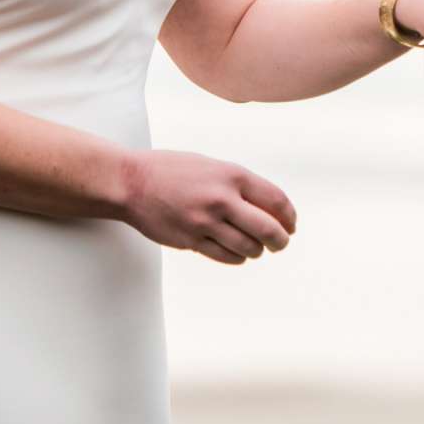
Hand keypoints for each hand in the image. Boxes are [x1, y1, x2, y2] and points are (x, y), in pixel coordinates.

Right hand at [124, 150, 296, 265]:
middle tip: (281, 243)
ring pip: (249, 248)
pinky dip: (238, 257)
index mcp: (231, 175)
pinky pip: (226, 256)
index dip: (289, 217)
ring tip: (255, 246)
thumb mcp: (212, 166)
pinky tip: (236, 252)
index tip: (291, 225)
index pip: (276, 200)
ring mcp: (205, 222)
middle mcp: (221, 198)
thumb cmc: (172, 171)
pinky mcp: (190, 240)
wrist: (131, 182)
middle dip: (281, 241)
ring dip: (257, 250)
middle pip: (268, 229)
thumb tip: (270, 208)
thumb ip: (239, 185)